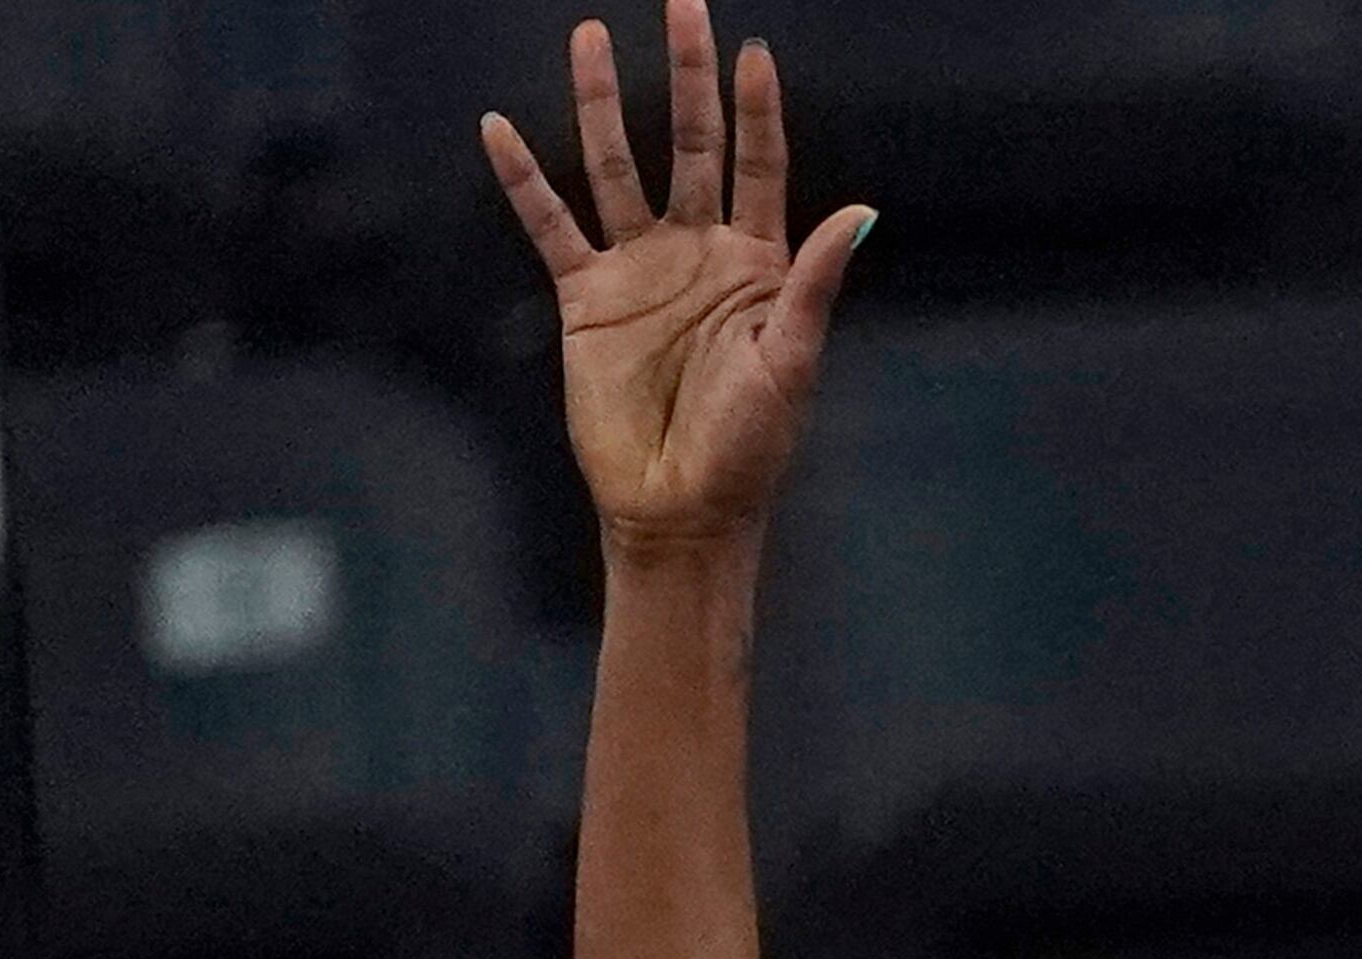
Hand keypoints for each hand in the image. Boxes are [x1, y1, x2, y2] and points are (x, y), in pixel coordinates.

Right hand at [480, 0, 870, 549]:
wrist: (678, 506)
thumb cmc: (749, 445)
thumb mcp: (790, 361)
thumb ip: (812, 281)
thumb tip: (860, 213)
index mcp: (755, 264)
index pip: (759, 166)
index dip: (757, 110)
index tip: (754, 52)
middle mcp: (697, 252)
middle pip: (692, 144)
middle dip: (687, 77)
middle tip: (682, 6)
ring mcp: (638, 269)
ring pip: (616, 165)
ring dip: (604, 105)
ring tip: (590, 39)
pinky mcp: (585, 297)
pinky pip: (549, 224)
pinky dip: (524, 179)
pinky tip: (501, 129)